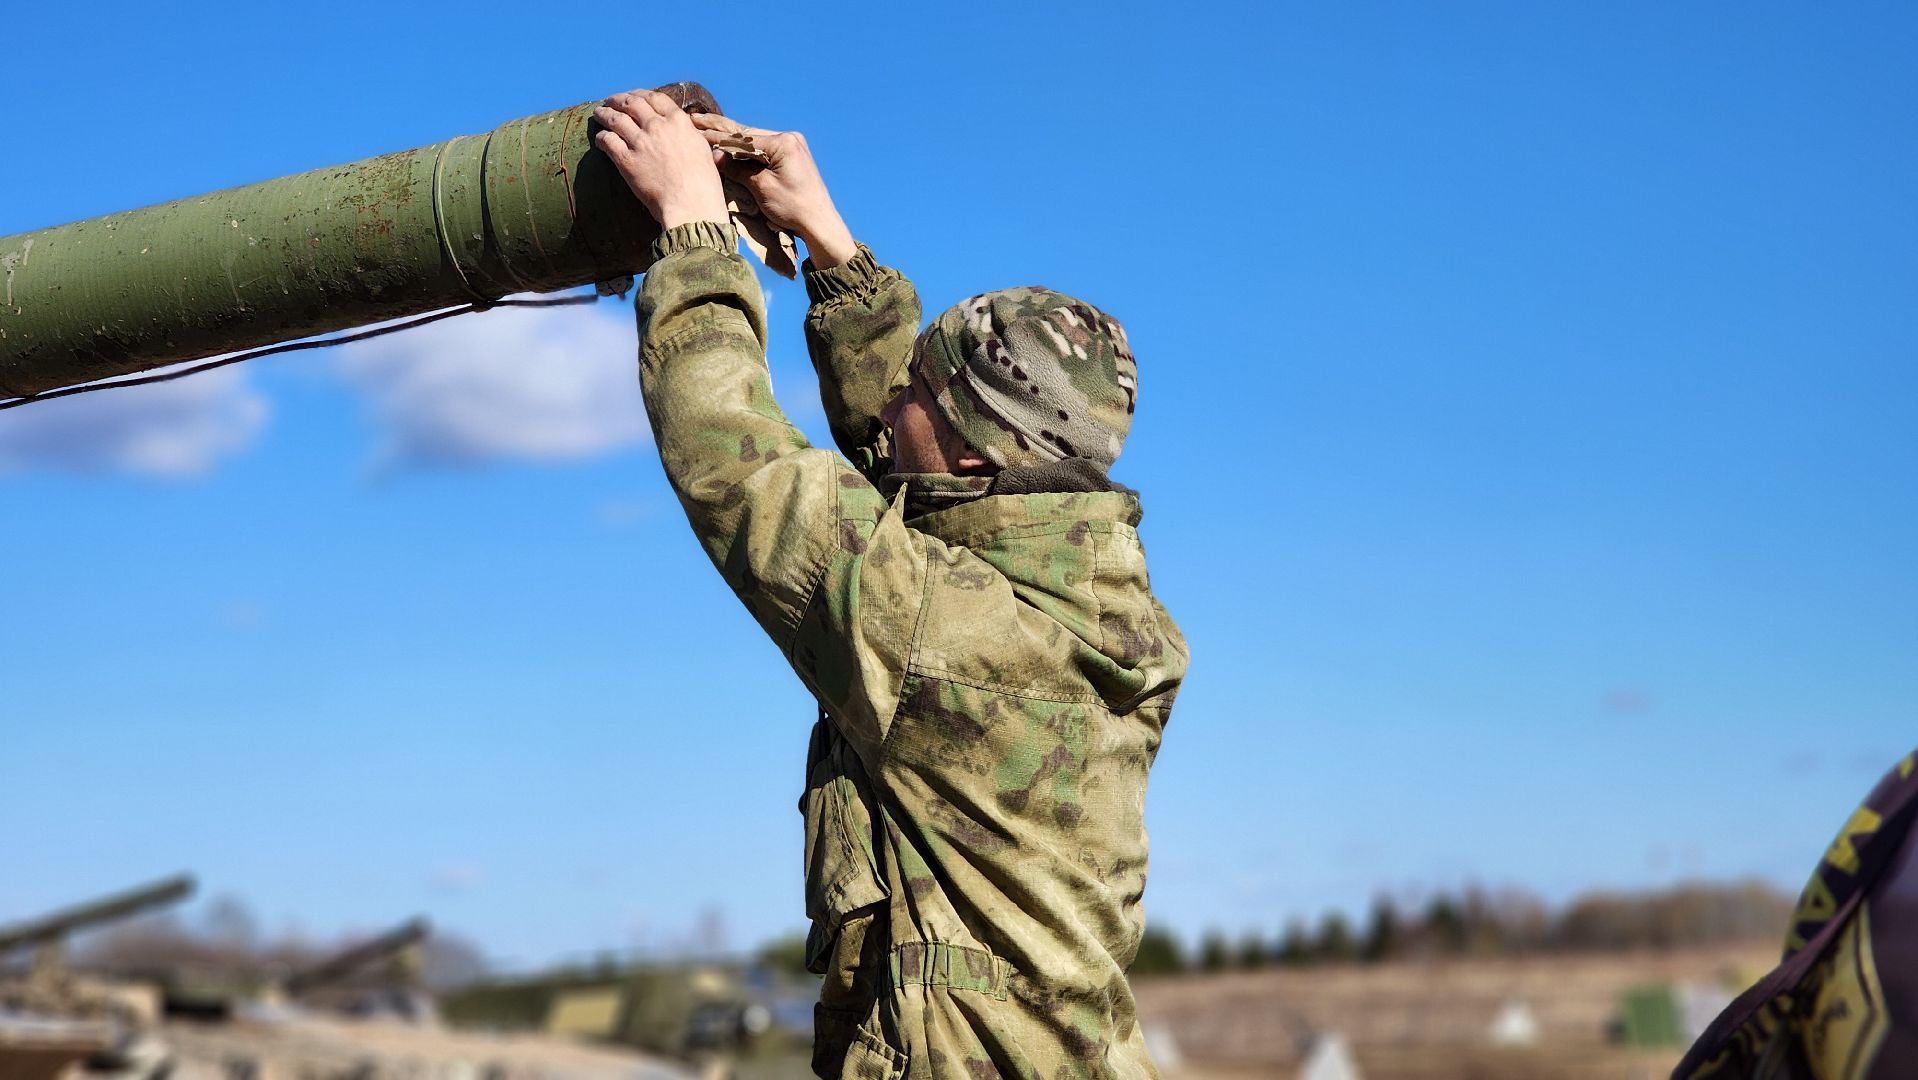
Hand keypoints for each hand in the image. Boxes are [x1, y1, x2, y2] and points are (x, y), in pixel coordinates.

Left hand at [594, 91, 729, 230]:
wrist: (691, 205)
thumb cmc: (703, 184)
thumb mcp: (702, 150)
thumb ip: (687, 135)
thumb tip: (682, 130)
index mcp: (678, 122)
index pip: (655, 98)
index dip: (641, 94)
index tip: (634, 96)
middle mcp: (658, 127)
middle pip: (631, 103)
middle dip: (618, 100)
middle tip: (611, 101)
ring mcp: (641, 142)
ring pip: (615, 119)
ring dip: (604, 114)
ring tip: (598, 114)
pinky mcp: (627, 160)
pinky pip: (608, 141)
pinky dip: (602, 137)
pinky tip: (600, 139)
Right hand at [692, 116, 856, 267]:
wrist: (820, 223)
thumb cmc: (794, 208)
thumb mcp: (761, 188)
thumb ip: (737, 169)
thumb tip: (714, 155)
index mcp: (783, 142)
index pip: (742, 138)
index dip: (717, 137)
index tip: (696, 131)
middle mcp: (789, 138)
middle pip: (748, 135)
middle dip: (722, 131)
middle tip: (697, 120)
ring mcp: (792, 146)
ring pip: (755, 141)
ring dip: (733, 140)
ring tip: (708, 129)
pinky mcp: (792, 156)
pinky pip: (764, 149)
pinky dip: (747, 150)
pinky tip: (730, 145)